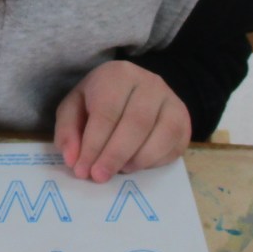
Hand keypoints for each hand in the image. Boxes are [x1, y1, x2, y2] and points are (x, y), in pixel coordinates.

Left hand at [53, 60, 190, 182]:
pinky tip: (134, 165)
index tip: (82, 169)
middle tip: (99, 176)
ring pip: (160, 134)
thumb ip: (68, 131)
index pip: (106, 112)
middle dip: (114, 155)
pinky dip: (153, 161)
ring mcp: (170, 100)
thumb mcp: (74, 108)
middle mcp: (148, 82)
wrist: (134, 90)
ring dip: (136, 160)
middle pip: (135, 123)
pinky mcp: (184, 119)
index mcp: (117, 75)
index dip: (94, 145)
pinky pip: (173, 145)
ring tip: (117, 171)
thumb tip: (72, 159)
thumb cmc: (98, 100)